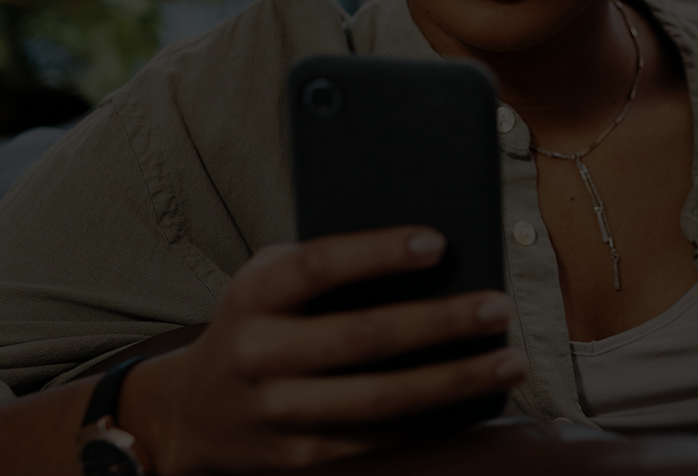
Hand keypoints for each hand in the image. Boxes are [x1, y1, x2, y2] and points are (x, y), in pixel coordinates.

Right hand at [120, 226, 526, 474]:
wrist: (188, 413)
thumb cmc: (256, 325)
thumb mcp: (268, 283)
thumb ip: (327, 267)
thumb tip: (429, 255)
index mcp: (253, 297)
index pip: (318, 267)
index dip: (377, 254)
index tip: (438, 243)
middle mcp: (260, 355)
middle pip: (363, 337)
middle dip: (439, 324)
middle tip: (498, 307)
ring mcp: (280, 411)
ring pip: (381, 398)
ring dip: (454, 380)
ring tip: (510, 361)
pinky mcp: (301, 455)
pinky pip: (380, 438)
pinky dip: (435, 420)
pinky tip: (477, 402)